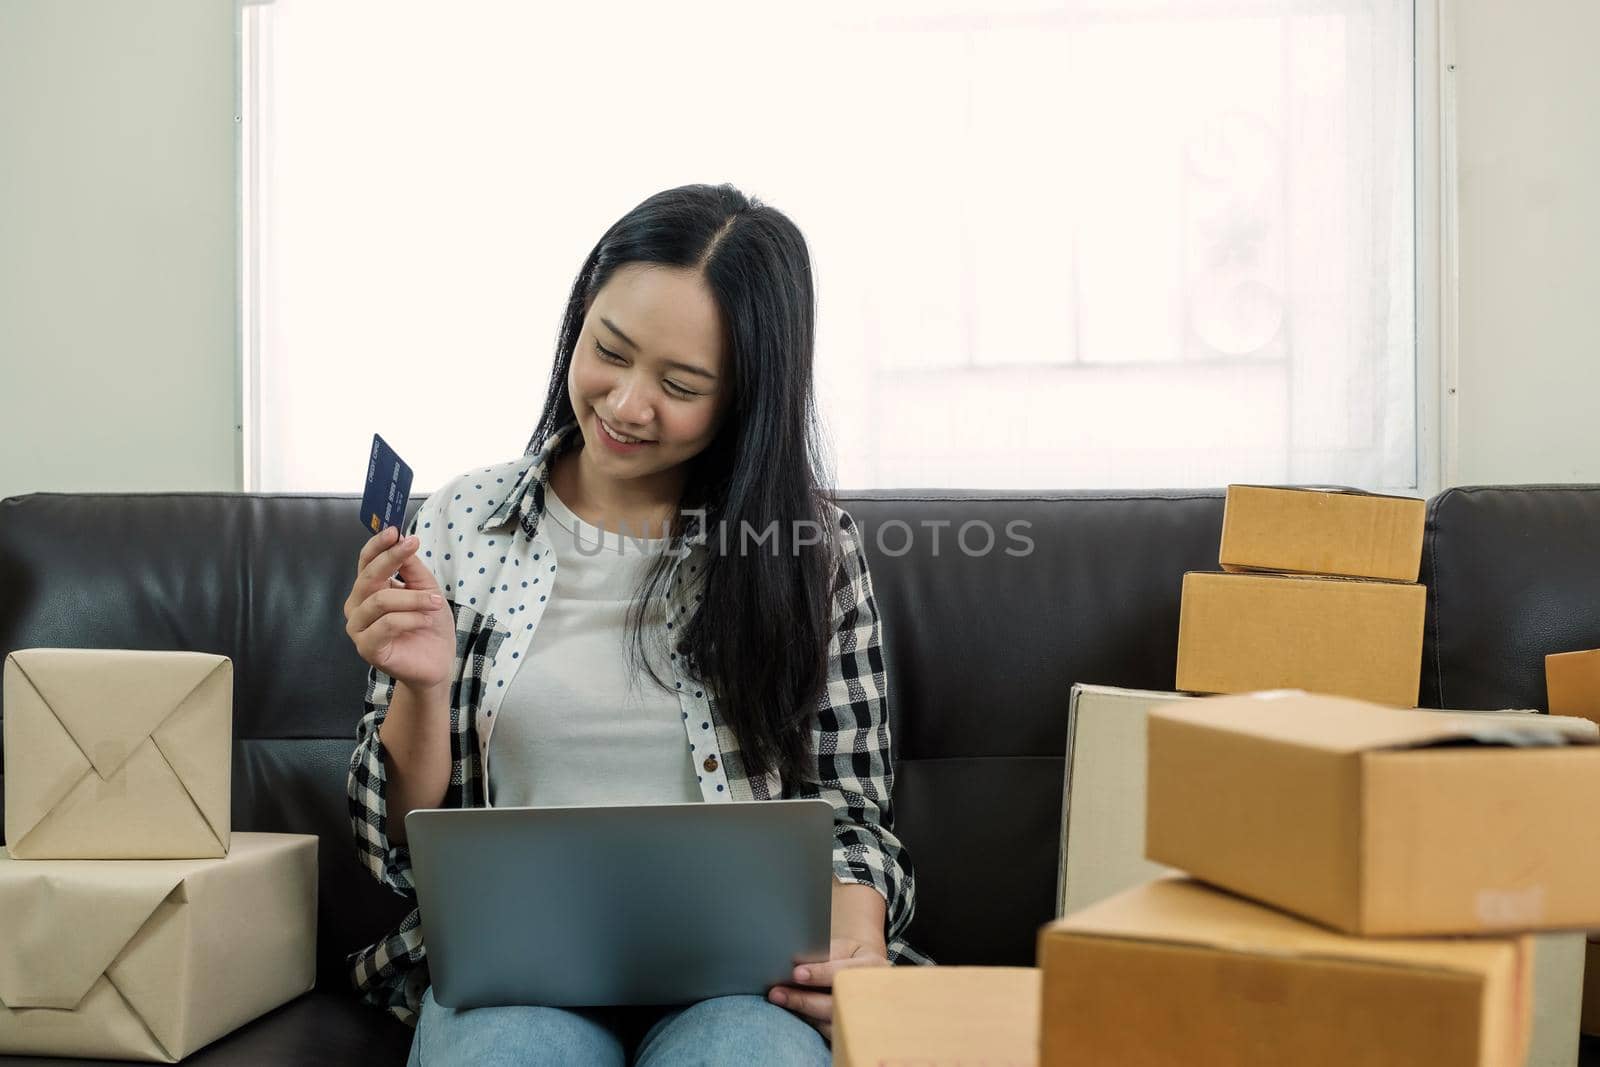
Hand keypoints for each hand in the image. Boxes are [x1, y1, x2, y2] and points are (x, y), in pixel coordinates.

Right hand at [343, 524, 455, 690]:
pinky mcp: (366, 648)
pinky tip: (425, 620)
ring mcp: (358, 628)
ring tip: (435, 601)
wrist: (436, 663)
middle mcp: (358, 606)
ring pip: (380, 600)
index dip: (378, 545)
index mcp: (369, 590)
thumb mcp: (426, 589)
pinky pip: (386, 624)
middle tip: (413, 547)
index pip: (366, 561)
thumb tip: (403, 540)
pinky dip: (410, 618)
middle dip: (392, 558)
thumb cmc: (428, 625)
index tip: (396, 530)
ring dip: (413, 598)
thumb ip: (412, 568)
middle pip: (368, 576)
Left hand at [766, 937, 889, 1043]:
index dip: (820, 973)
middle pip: (836, 1002)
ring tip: (780, 1001)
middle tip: (777, 993)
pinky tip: (794, 1012)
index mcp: (873, 966)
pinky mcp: (855, 1030)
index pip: (844, 971)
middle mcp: (872, 993)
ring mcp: (867, 1015)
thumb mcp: (842, 947)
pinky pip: (830, 1031)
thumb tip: (794, 965)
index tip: (796, 974)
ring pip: (832, 1021)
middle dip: (804, 999)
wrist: (866, 972)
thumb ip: (824, 956)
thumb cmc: (849, 956)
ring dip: (803, 1013)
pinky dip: (810, 1022)